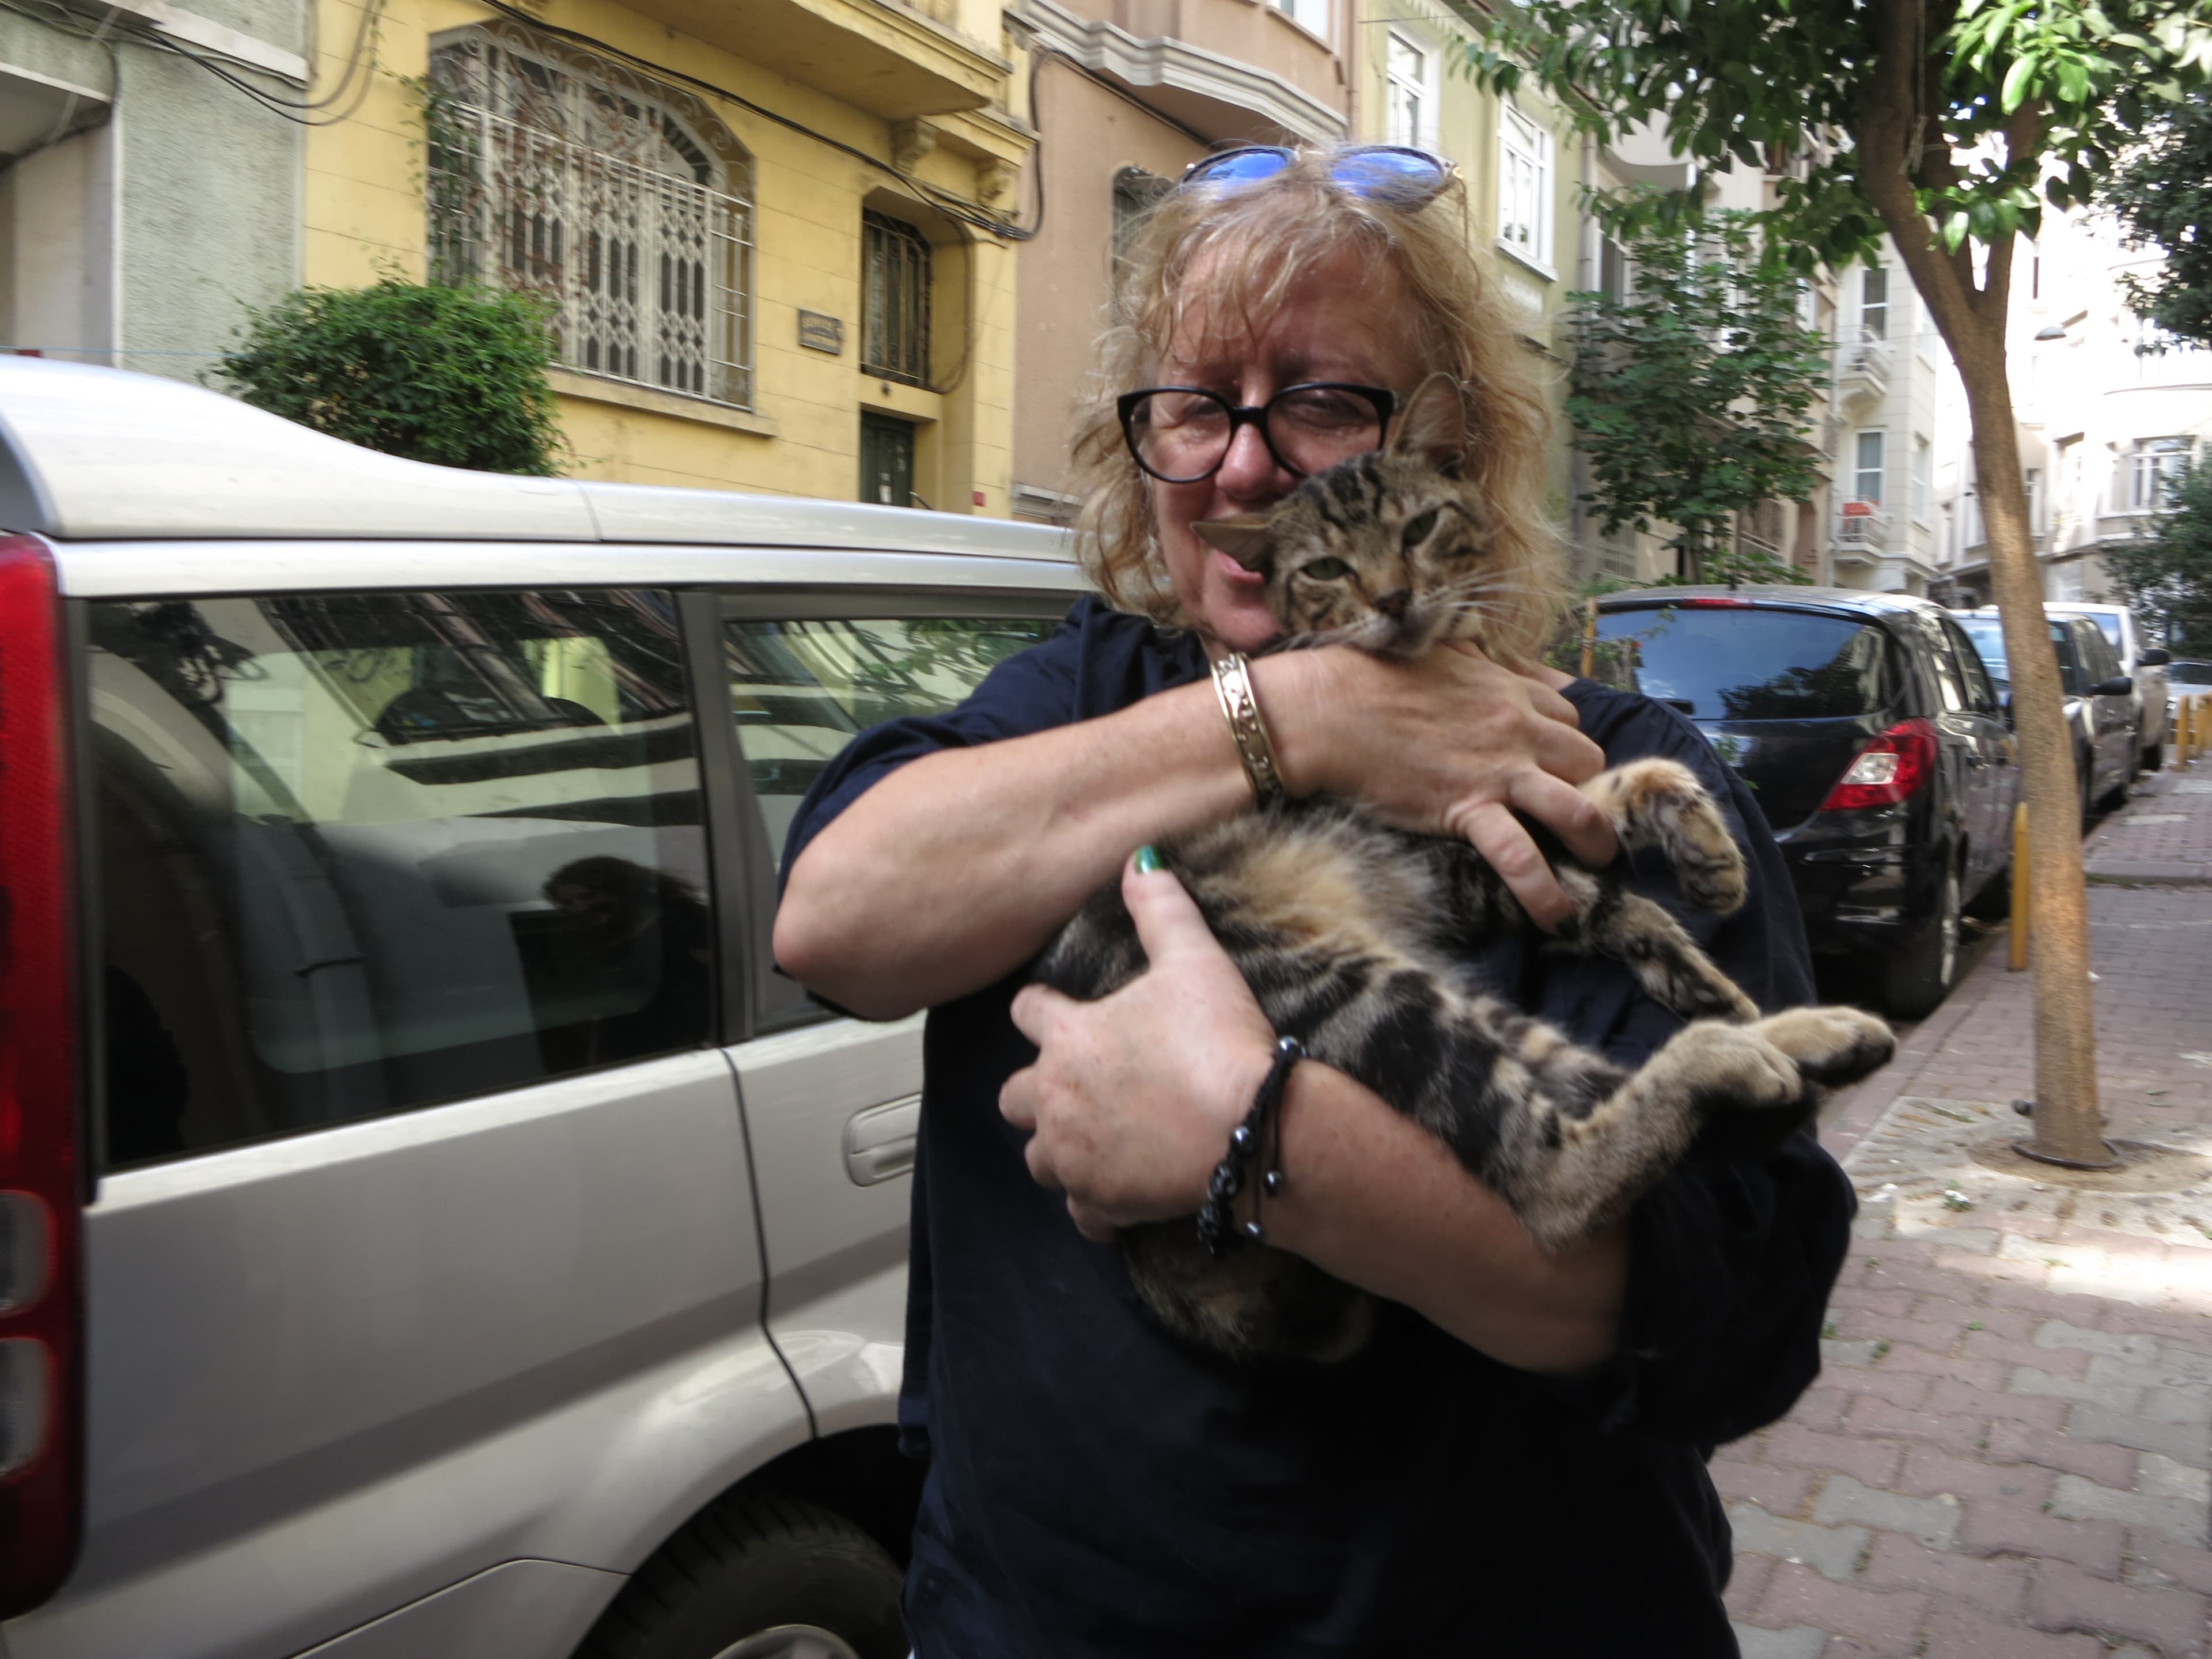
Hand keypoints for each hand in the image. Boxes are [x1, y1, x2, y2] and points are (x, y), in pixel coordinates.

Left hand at [1001, 854, 1275, 1240]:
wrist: (1253, 1129)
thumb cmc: (1219, 1042)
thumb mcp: (1195, 961)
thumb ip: (1161, 909)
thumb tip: (1139, 858)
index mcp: (1068, 1036)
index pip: (1027, 1012)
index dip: (1041, 1010)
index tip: (1055, 1013)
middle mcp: (1056, 1098)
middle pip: (1013, 1096)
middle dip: (1035, 1092)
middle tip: (1075, 1087)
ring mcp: (1074, 1157)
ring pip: (1038, 1158)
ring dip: (1058, 1149)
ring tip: (1093, 1141)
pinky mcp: (1101, 1203)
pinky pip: (1080, 1214)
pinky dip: (1094, 1207)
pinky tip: (1118, 1195)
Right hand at [1262, 642, 1618, 929]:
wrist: (1329, 710)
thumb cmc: (1373, 676)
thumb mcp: (1442, 650)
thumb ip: (1481, 656)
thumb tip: (1500, 662)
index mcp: (1508, 689)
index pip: (1567, 718)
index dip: (1565, 744)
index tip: (1554, 766)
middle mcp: (1516, 728)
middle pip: (1586, 760)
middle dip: (1589, 787)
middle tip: (1575, 813)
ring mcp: (1497, 771)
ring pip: (1576, 809)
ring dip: (1595, 840)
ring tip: (1598, 865)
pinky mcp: (1466, 809)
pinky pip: (1518, 855)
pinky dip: (1543, 889)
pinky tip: (1558, 917)